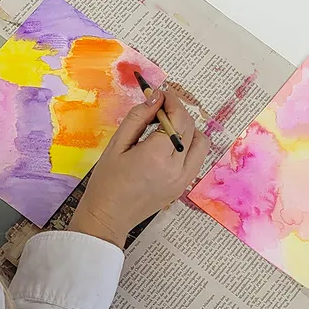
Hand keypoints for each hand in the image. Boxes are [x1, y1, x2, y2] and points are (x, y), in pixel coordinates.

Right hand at [68, 90, 210, 247]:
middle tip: (158, 107)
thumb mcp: (117, 144)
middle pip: (190, 127)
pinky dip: (188, 145)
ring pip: (201, 143)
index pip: (177, 118)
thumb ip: (138, 118)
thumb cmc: (107, 181)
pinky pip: (197, 158)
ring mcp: (183, 179)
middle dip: (177, 112)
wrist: (108, 215)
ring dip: (188, 129)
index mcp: (157, 156)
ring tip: (166, 127)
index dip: (172, 101)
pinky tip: (169, 145)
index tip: (161, 93)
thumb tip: (155, 97)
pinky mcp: (183, 186)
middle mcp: (176, 168)